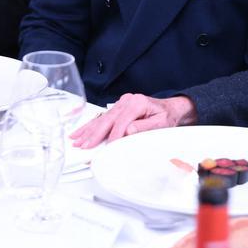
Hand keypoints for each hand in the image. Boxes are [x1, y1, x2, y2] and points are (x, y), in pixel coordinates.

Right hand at [69, 94, 196, 147]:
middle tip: (84, 146)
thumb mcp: (161, 123)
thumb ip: (144, 127)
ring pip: (102, 118)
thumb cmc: (166, 116)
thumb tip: (128, 131)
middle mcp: (127, 101)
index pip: (121, 121)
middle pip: (107, 119)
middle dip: (94, 134)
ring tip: (77, 140)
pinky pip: (102, 117)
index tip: (107, 147)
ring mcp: (121, 103)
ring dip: (88, 130)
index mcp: (137, 103)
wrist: (171, 108)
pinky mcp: (118, 107)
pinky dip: (91, 125)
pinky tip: (81, 132)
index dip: (113, 135)